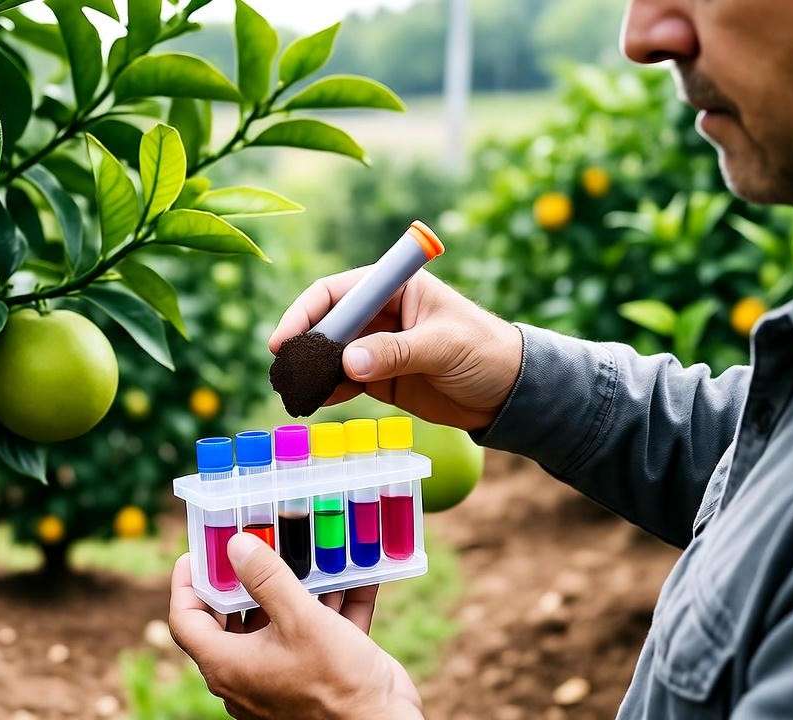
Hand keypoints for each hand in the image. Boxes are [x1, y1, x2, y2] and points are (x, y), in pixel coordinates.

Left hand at [169, 533, 421, 719]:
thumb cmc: (336, 682)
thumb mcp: (300, 619)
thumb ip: (266, 578)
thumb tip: (235, 545)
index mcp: (229, 665)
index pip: (186, 621)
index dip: (186, 583)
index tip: (199, 552)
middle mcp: (248, 674)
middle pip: (232, 619)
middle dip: (247, 579)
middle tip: (256, 544)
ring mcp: (282, 677)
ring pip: (278, 625)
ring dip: (295, 589)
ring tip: (308, 551)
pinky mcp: (316, 678)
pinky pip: (315, 636)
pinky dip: (330, 608)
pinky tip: (353, 576)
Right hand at [269, 268, 522, 429]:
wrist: (509, 393)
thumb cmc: (486, 352)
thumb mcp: (443, 346)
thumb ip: (397, 352)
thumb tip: (349, 362)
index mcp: (394, 287)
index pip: (338, 291)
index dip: (307, 311)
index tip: (286, 338)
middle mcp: (379, 313)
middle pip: (327, 323)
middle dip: (303, 344)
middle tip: (283, 369)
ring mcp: (376, 346)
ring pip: (330, 354)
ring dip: (311, 370)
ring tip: (292, 390)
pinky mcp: (378, 377)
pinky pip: (342, 380)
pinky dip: (326, 390)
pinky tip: (315, 401)